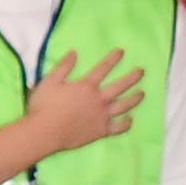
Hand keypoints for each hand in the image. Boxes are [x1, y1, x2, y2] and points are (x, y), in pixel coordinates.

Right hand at [27, 49, 144, 151]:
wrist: (45, 132)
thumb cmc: (44, 106)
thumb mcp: (49, 82)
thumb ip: (63, 67)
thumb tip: (74, 53)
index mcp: (87, 86)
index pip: (103, 69)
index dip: (113, 59)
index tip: (122, 52)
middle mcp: (99, 100)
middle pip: (121, 86)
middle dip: (133, 77)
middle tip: (142, 71)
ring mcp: (103, 116)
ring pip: (124, 105)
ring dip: (135, 98)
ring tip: (142, 93)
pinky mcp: (101, 131)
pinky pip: (119, 127)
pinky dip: (126, 123)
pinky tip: (130, 120)